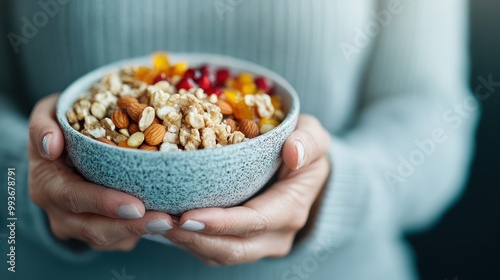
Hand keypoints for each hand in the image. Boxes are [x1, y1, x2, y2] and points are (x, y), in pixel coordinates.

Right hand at [28, 94, 173, 250]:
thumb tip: (51, 144)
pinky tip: (170, 223)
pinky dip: (146, 233)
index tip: (135, 205)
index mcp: (47, 184)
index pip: (72, 197)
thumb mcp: (47, 114)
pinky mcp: (98, 235)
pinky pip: (122, 240)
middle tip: (165, 220)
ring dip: (143, 232)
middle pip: (94, 228)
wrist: (61, 151)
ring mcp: (79, 228)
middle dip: (131, 226)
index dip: (102, 203)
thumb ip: (44, 123)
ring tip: (173, 223)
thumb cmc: (61, 125)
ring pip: (110, 239)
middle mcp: (60, 213)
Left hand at [165, 115, 330, 264]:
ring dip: (186, 243)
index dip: (222, 223)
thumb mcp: (314, 137)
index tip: (188, 216)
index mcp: (291, 209)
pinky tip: (167, 223)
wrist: (303, 169)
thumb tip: (292, 154)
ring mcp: (259, 243)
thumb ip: (308, 142)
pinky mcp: (241, 241)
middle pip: (232, 248)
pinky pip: (213, 250)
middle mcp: (276, 235)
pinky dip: (189, 241)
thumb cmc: (304, 150)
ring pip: (219, 255)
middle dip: (194, 239)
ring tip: (155, 223)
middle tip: (159, 222)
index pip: (255, 222)